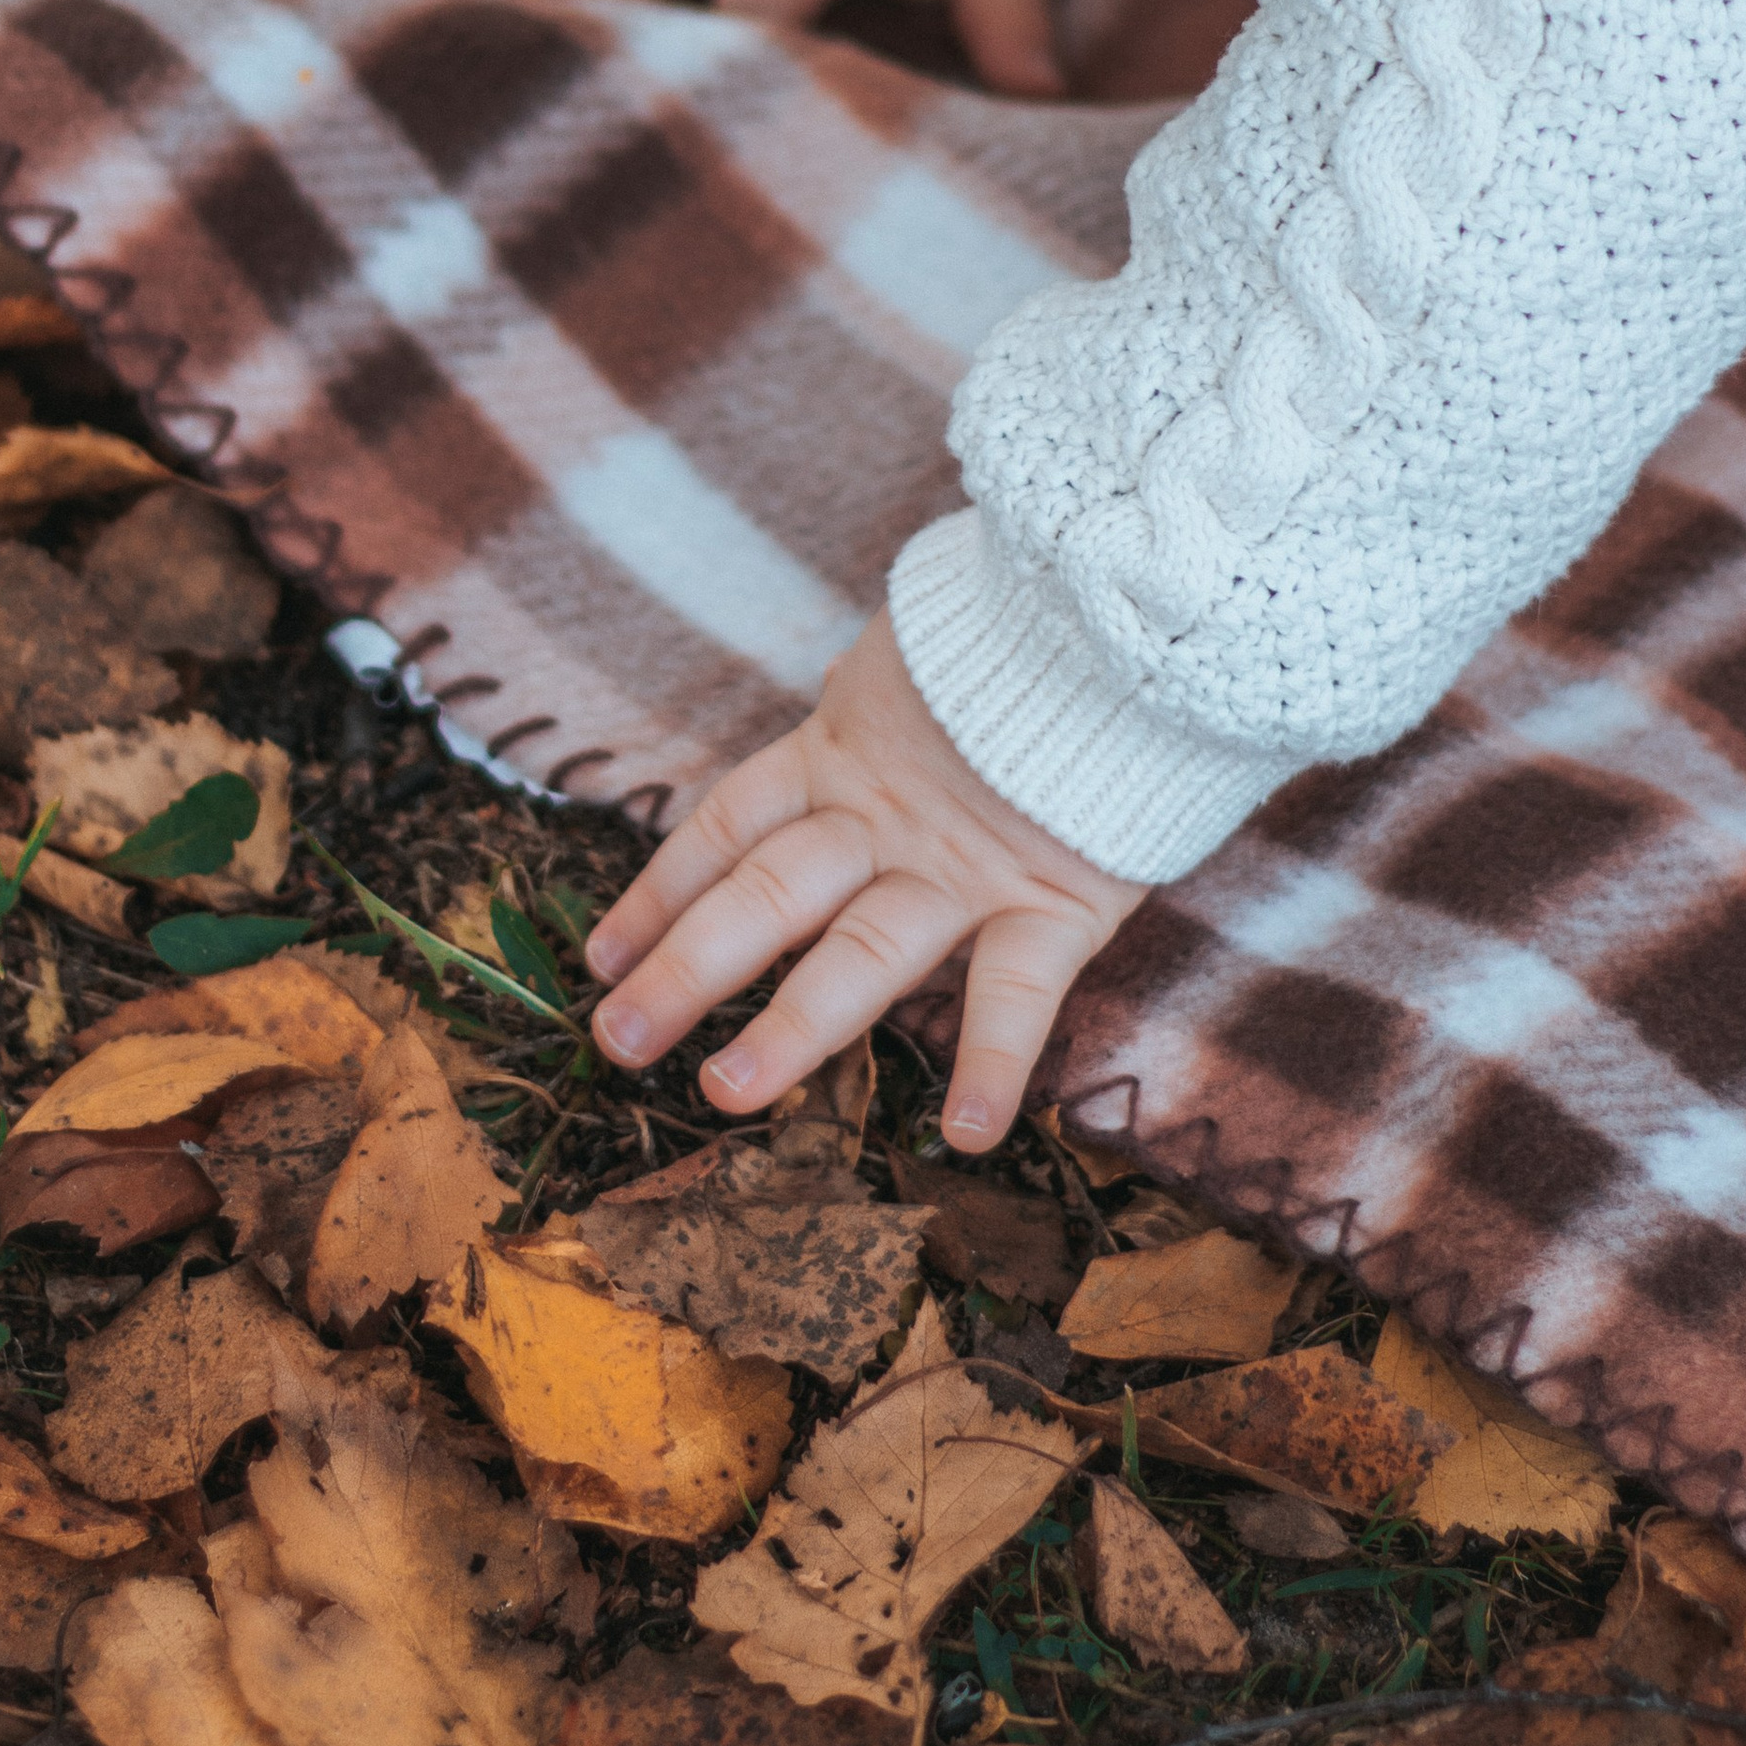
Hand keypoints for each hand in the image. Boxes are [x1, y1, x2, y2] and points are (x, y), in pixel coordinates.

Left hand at [584, 610, 1141, 1151]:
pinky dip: (994, 1061)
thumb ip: (873, 704)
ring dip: (794, 1026)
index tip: (603, 956)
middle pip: (769, 895)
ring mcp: (968, 862)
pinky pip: (1019, 990)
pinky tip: (965, 1133)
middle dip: (687, 969)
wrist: (1141, 612)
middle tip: (616, 1039)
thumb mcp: (922, 659)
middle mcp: (889, 815)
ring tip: (725, 1092)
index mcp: (848, 750)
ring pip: (862, 950)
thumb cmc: (1030, 640)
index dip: (661, 890)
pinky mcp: (1059, 893)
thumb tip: (833, 712)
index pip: (728, 824)